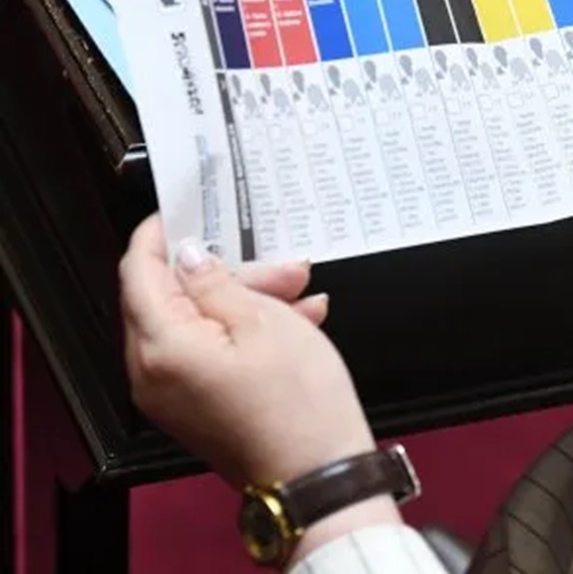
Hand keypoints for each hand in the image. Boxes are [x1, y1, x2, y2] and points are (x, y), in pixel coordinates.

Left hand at [119, 215, 399, 562]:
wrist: (319, 476)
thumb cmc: (297, 405)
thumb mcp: (264, 322)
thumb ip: (217, 283)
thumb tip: (188, 257)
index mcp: (161, 347)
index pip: (138, 272)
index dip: (161, 235)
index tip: (185, 210)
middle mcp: (153, 374)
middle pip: (170, 298)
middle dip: (226, 272)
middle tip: (281, 263)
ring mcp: (173, 394)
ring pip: (196, 323)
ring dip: (246, 300)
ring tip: (301, 293)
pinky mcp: (197, 406)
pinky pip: (210, 352)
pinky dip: (247, 331)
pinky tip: (298, 321)